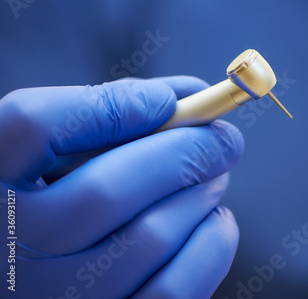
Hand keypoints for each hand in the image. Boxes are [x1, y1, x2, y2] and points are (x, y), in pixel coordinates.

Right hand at [0, 76, 243, 298]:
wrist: (39, 269)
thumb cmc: (59, 197)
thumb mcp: (59, 151)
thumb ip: (107, 113)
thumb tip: (187, 93)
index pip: (32, 125)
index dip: (111, 107)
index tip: (167, 99)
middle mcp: (13, 246)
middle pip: (107, 189)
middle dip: (187, 152)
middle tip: (223, 139)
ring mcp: (57, 296)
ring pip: (151, 238)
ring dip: (201, 195)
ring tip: (215, 178)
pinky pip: (175, 289)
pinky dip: (210, 244)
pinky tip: (211, 220)